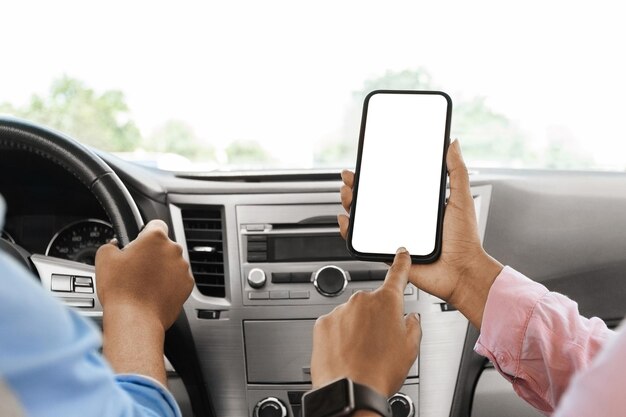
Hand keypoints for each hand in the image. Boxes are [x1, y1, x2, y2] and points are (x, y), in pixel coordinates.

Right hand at [96, 219, 193, 329]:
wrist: (135, 319)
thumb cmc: (120, 290)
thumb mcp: (104, 258)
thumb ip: (111, 244)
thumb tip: (115, 245)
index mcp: (155, 238)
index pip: (155, 224)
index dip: (145, 232)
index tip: (139, 242)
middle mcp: (173, 250)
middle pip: (163, 246)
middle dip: (152, 254)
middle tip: (136, 268)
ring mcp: (183, 268)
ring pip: (171, 263)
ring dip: (161, 269)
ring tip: (143, 284)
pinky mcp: (187, 286)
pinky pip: (177, 280)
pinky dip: (169, 284)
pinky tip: (153, 293)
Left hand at [311, 248, 420, 396]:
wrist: (350, 391)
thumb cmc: (380, 372)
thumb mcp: (410, 349)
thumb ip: (413, 326)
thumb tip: (410, 318)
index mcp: (387, 302)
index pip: (397, 274)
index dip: (401, 262)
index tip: (401, 253)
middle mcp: (362, 301)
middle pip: (372, 303)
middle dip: (375, 318)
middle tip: (378, 342)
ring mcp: (340, 311)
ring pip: (352, 315)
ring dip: (356, 328)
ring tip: (361, 353)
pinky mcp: (322, 323)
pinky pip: (334, 325)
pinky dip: (339, 336)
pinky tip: (346, 353)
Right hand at [338, 140, 502, 328]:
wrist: (461, 272)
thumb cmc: (465, 240)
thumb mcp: (461, 198)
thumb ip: (456, 171)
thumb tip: (453, 143)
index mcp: (417, 207)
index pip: (390, 187)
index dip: (374, 177)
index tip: (364, 165)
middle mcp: (403, 221)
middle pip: (372, 202)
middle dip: (356, 189)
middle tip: (350, 179)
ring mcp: (394, 236)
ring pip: (365, 220)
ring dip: (351, 206)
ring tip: (347, 195)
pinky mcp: (389, 253)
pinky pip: (365, 243)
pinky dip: (350, 233)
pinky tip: (346, 221)